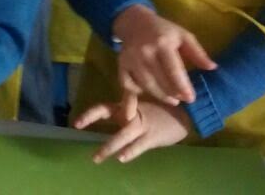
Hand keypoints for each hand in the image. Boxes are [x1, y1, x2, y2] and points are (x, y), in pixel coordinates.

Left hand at [74, 94, 190, 162]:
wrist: (188, 114)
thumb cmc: (165, 111)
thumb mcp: (144, 109)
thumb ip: (129, 113)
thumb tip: (114, 121)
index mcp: (129, 106)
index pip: (105, 107)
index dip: (90, 113)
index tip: (76, 122)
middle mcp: (132, 113)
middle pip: (108, 113)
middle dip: (92, 118)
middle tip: (77, 126)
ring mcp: (142, 125)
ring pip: (122, 135)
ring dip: (108, 147)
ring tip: (96, 158)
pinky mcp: (153, 137)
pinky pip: (139, 145)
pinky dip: (130, 152)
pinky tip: (121, 158)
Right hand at [112, 5, 215, 105]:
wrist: (135, 22)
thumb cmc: (163, 30)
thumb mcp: (183, 35)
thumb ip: (198, 52)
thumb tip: (212, 68)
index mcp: (162, 43)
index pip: (174, 70)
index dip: (183, 87)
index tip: (191, 98)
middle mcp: (145, 52)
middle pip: (159, 81)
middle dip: (173, 94)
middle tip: (182, 100)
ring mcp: (131, 59)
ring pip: (146, 85)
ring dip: (160, 96)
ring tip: (172, 100)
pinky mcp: (121, 64)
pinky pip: (129, 85)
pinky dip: (138, 93)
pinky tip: (150, 93)